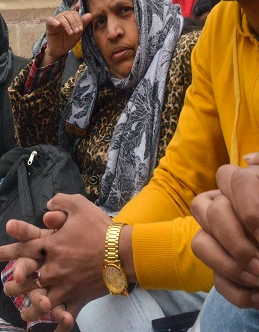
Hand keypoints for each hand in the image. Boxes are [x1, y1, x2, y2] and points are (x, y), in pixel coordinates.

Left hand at [0, 194, 114, 326]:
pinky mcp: (80, 296)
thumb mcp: (79, 205)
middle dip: (15, 284)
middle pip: (28, 278)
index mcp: (50, 245)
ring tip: (22, 313)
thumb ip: (60, 202)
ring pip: (42, 299)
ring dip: (31, 307)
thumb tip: (47, 205)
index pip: (23, 248)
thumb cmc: (100, 228)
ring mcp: (66, 284)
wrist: (124, 251)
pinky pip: (68, 314)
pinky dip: (61, 324)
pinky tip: (54, 331)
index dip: (8, 252)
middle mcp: (54, 267)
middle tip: (7, 287)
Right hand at [42, 11, 91, 65]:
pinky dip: (54, 20)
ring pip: (61, 16)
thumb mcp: (78, 34)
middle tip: (77, 31)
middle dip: (74, 22)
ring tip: (71, 33)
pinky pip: (49, 19)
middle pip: (68, 13)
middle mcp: (62, 18)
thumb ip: (83, 24)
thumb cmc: (68, 42)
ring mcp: (55, 21)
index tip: (81, 29)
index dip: (78, 20)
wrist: (60, 51)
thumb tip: (90, 14)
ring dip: (67, 24)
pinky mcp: (48, 26)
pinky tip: (58, 25)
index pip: (74, 13)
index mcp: (69, 19)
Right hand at [191, 164, 258, 307]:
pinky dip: (236, 291)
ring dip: (228, 265)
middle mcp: (227, 207)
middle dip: (234, 241)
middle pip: (207, 211)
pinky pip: (215, 279)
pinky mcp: (224, 270)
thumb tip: (250, 161)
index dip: (245, 207)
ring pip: (200, 243)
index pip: (230, 179)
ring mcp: (220, 238)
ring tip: (258, 280)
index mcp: (246, 187)